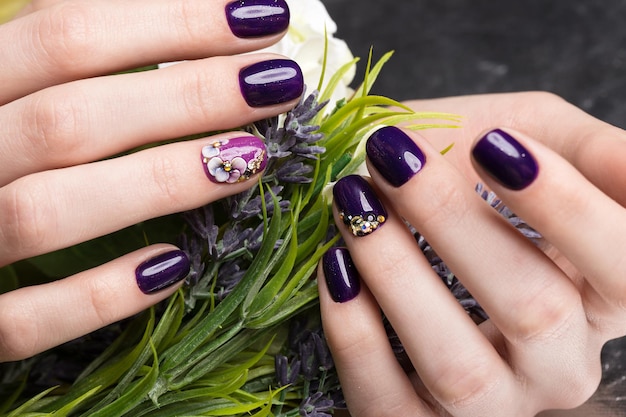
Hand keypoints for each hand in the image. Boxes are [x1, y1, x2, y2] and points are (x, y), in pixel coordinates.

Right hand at [0, 0, 302, 361]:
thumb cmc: (2, 150)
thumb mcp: (25, 92)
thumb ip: (77, 65)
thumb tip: (197, 37)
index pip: (67, 34)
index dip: (173, 20)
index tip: (261, 18)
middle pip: (68, 116)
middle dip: (189, 93)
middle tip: (280, 81)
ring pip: (44, 211)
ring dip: (158, 182)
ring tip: (253, 157)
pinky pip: (24, 320)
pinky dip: (100, 296)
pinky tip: (175, 267)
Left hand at [319, 92, 625, 415]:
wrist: (405, 206)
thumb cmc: (474, 170)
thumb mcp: (543, 140)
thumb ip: (594, 151)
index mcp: (602, 297)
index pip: (625, 268)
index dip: (566, 209)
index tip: (492, 146)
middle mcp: (556, 364)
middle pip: (534, 312)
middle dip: (453, 222)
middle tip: (393, 158)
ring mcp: (490, 405)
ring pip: (457, 368)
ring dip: (396, 274)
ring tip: (354, 202)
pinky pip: (388, 401)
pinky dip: (356, 336)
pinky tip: (336, 269)